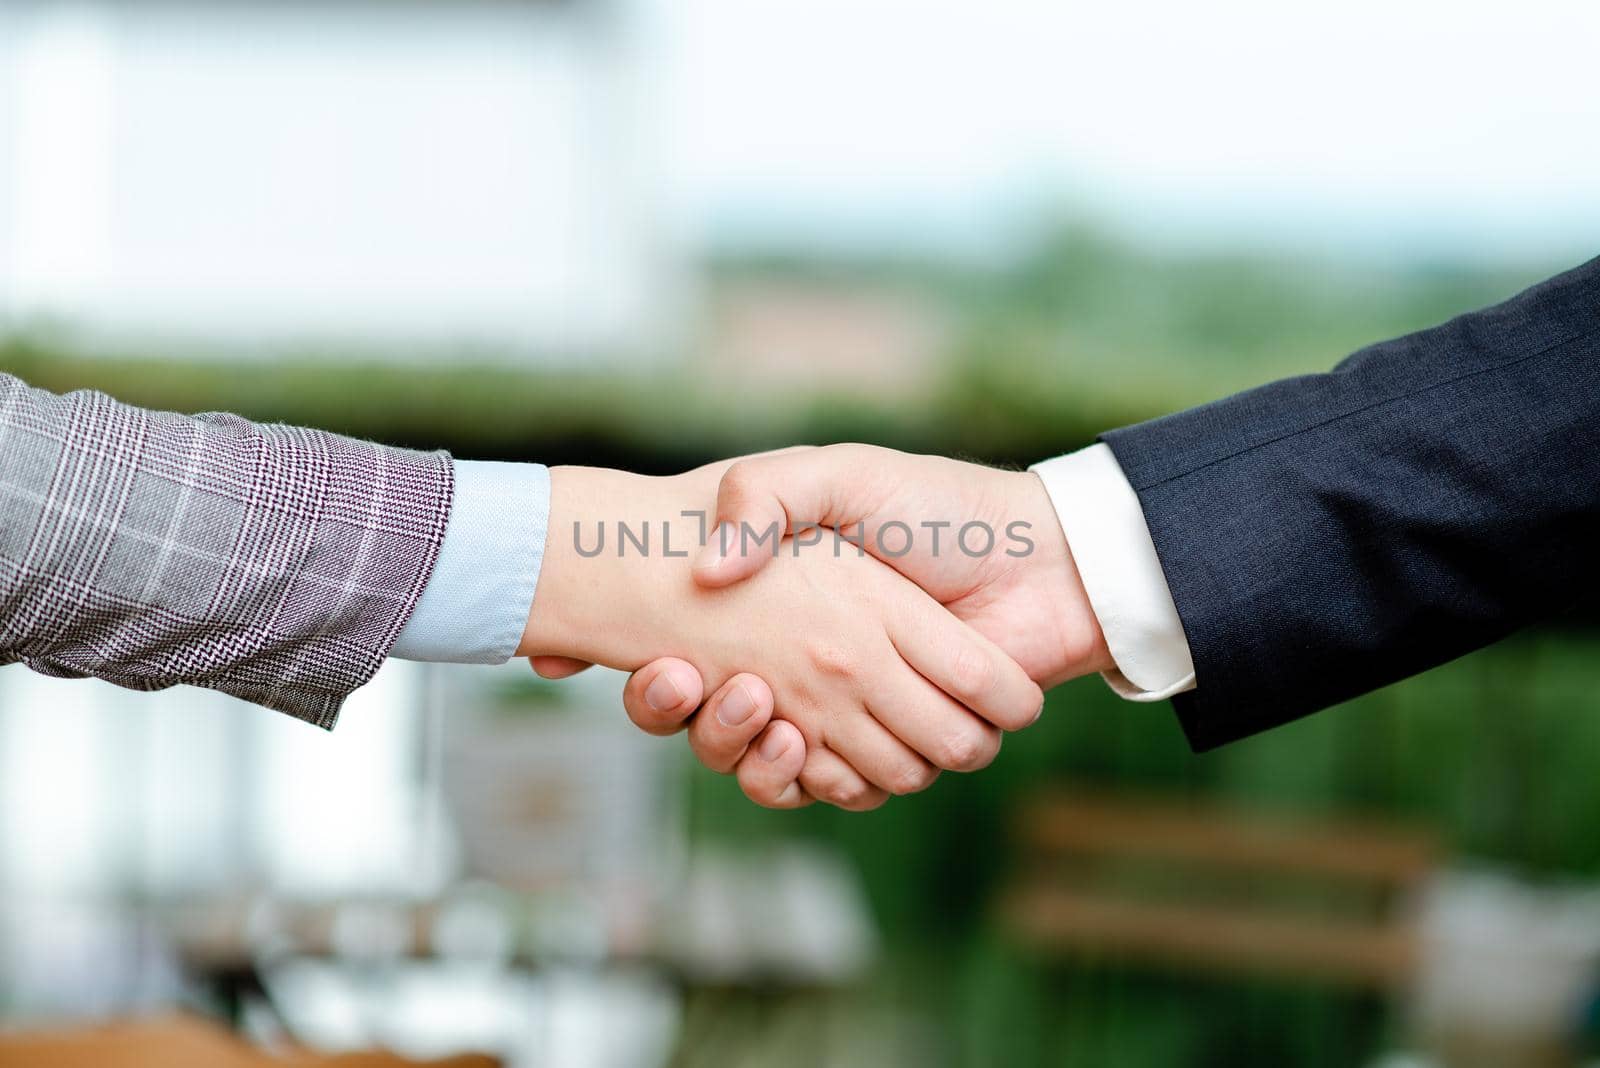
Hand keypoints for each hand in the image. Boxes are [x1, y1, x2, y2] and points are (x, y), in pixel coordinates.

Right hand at [618, 444, 1110, 806]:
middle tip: (698, 681)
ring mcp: (855, 714)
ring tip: (762, 709)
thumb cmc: (940, 509)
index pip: (693, 670)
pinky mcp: (899, 749)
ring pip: (776, 770)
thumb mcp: (839, 476)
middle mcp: (813, 668)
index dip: (662, 687)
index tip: (665, 666)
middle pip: (724, 731)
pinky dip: (820, 783)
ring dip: (756, 755)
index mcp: (790, 610)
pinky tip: (806, 742)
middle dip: (705, 723)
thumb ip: (763, 496)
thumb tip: (704, 570)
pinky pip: (840, 791)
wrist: (1042, 559)